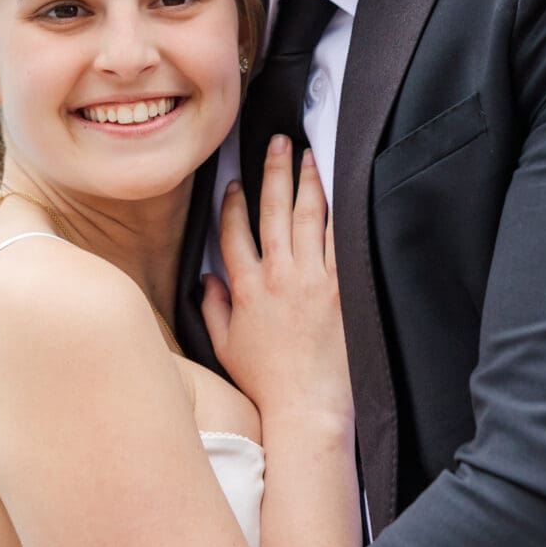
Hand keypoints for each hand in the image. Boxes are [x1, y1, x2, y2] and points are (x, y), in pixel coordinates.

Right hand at [202, 140, 350, 432]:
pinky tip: (340, 191)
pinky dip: (339, 213)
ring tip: (308, 154)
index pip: (234, 232)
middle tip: (277, 141)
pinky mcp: (341, 288)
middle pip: (273, 211)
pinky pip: (340, 240)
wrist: (307, 405)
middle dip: (274, 171)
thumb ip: (211, 308)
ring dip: (307, 181)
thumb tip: (205, 279)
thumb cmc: (265, 381)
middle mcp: (278, 276)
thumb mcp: (224, 346)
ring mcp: (312, 280)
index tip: (235, 182)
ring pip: (308, 217)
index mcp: (246, 289)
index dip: (233, 203)